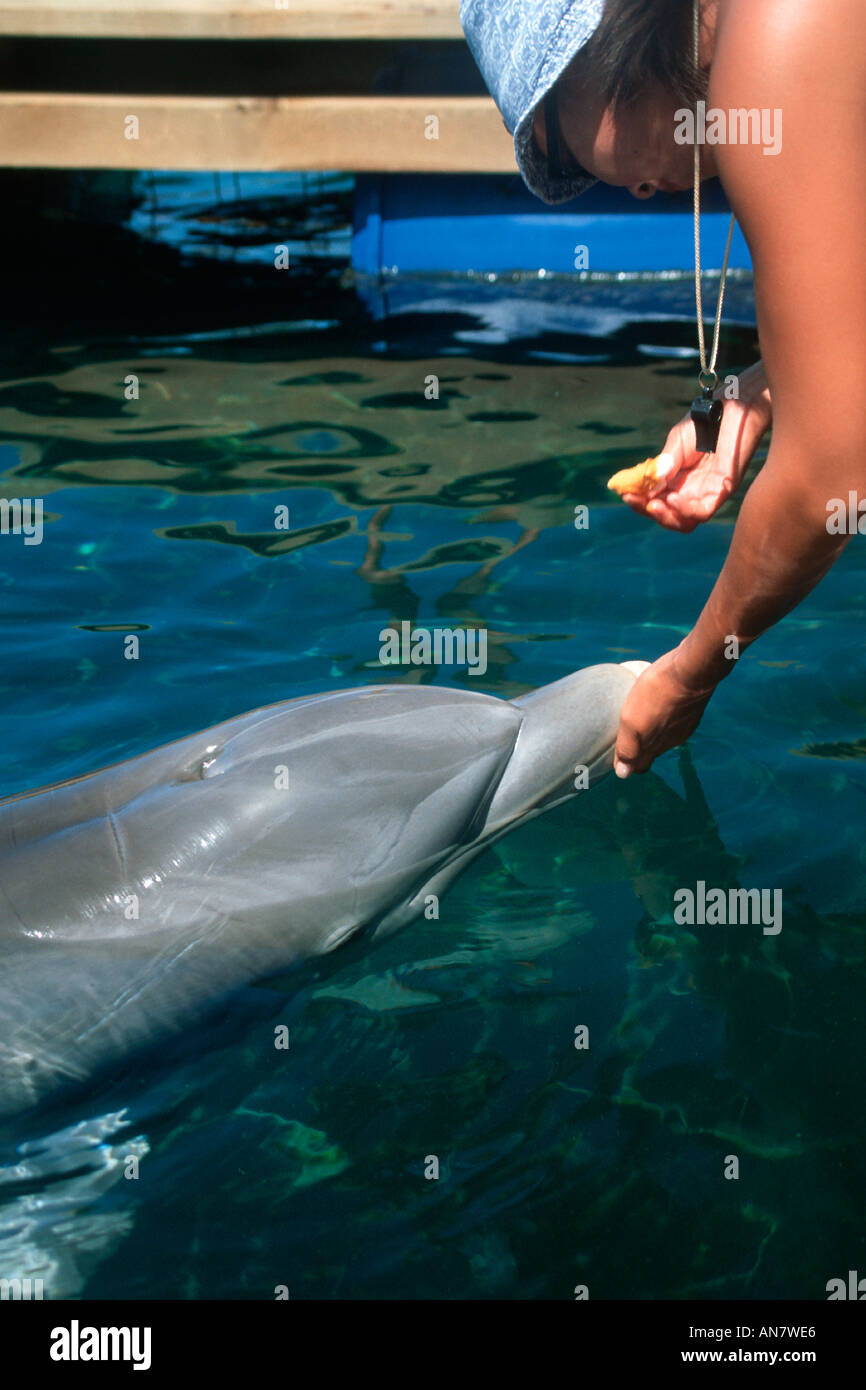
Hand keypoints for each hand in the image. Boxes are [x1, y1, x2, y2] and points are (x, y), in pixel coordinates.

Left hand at [614, 646, 716, 776]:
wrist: (692, 670)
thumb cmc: (657, 693)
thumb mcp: (633, 720)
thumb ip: (628, 748)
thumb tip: (623, 774)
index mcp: (656, 746)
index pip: (640, 766)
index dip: (627, 763)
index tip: (617, 753)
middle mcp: (672, 741)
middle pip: (652, 751)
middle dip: (639, 748)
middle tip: (624, 733)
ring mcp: (685, 726)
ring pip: (665, 736)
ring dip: (653, 731)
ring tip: (640, 715)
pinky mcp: (693, 711)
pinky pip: (676, 720)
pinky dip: (666, 717)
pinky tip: (659, 702)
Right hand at [621, 361, 771, 532]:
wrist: (733, 407)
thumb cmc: (705, 422)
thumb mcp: (676, 445)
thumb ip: (663, 467)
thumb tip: (644, 488)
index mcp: (677, 480)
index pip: (656, 501)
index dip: (639, 502)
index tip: (625, 494)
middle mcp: (692, 491)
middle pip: (670, 517)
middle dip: (651, 513)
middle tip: (640, 502)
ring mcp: (708, 492)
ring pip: (685, 522)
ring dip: (666, 517)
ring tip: (654, 504)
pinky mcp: (724, 490)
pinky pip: (703, 512)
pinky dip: (685, 511)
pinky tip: (673, 500)